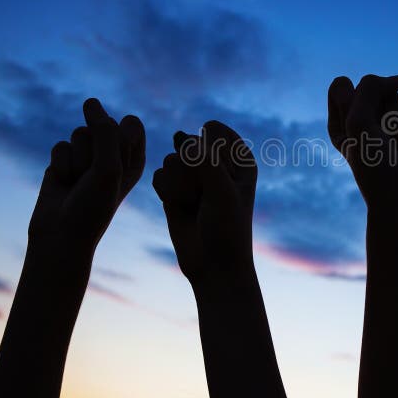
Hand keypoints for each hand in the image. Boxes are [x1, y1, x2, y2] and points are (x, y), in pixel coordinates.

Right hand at [29, 98, 145, 258]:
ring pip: (79, 133)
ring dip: (77, 159)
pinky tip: (63, 183)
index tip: (115, 167)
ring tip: (79, 182)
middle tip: (94, 179)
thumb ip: (104, 131)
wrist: (61, 233)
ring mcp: (88, 156)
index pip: (131, 124)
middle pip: (102, 125)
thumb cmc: (93, 204)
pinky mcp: (65, 159)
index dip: (118, 142)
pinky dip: (60, 165)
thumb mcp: (108, 167)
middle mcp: (113, 153)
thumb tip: (90, 100)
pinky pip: (60, 145)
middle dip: (94, 151)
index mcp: (135, 156)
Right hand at [152, 120, 255, 285]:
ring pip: (170, 159)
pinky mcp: (173, 188)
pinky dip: (166, 192)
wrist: (213, 266)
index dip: (211, 154)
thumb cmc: (227, 227)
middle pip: (188, 143)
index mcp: (239, 156)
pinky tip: (179, 207)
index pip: (213, 130)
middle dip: (191, 171)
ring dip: (178, 184)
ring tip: (194, 204)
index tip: (221, 180)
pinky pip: (158, 175)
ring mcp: (193, 175)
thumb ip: (205, 159)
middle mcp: (216, 162)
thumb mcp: (222, 190)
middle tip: (205, 197)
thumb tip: (181, 137)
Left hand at [327, 74, 397, 215]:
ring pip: (393, 94)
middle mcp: (362, 118)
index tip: (357, 125)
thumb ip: (371, 88)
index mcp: (339, 120)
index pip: (341, 85)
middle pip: (370, 87)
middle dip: (377, 110)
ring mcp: (387, 120)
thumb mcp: (358, 120)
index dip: (352, 100)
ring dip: (396, 119)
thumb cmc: (374, 162)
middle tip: (378, 137)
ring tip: (395, 142)